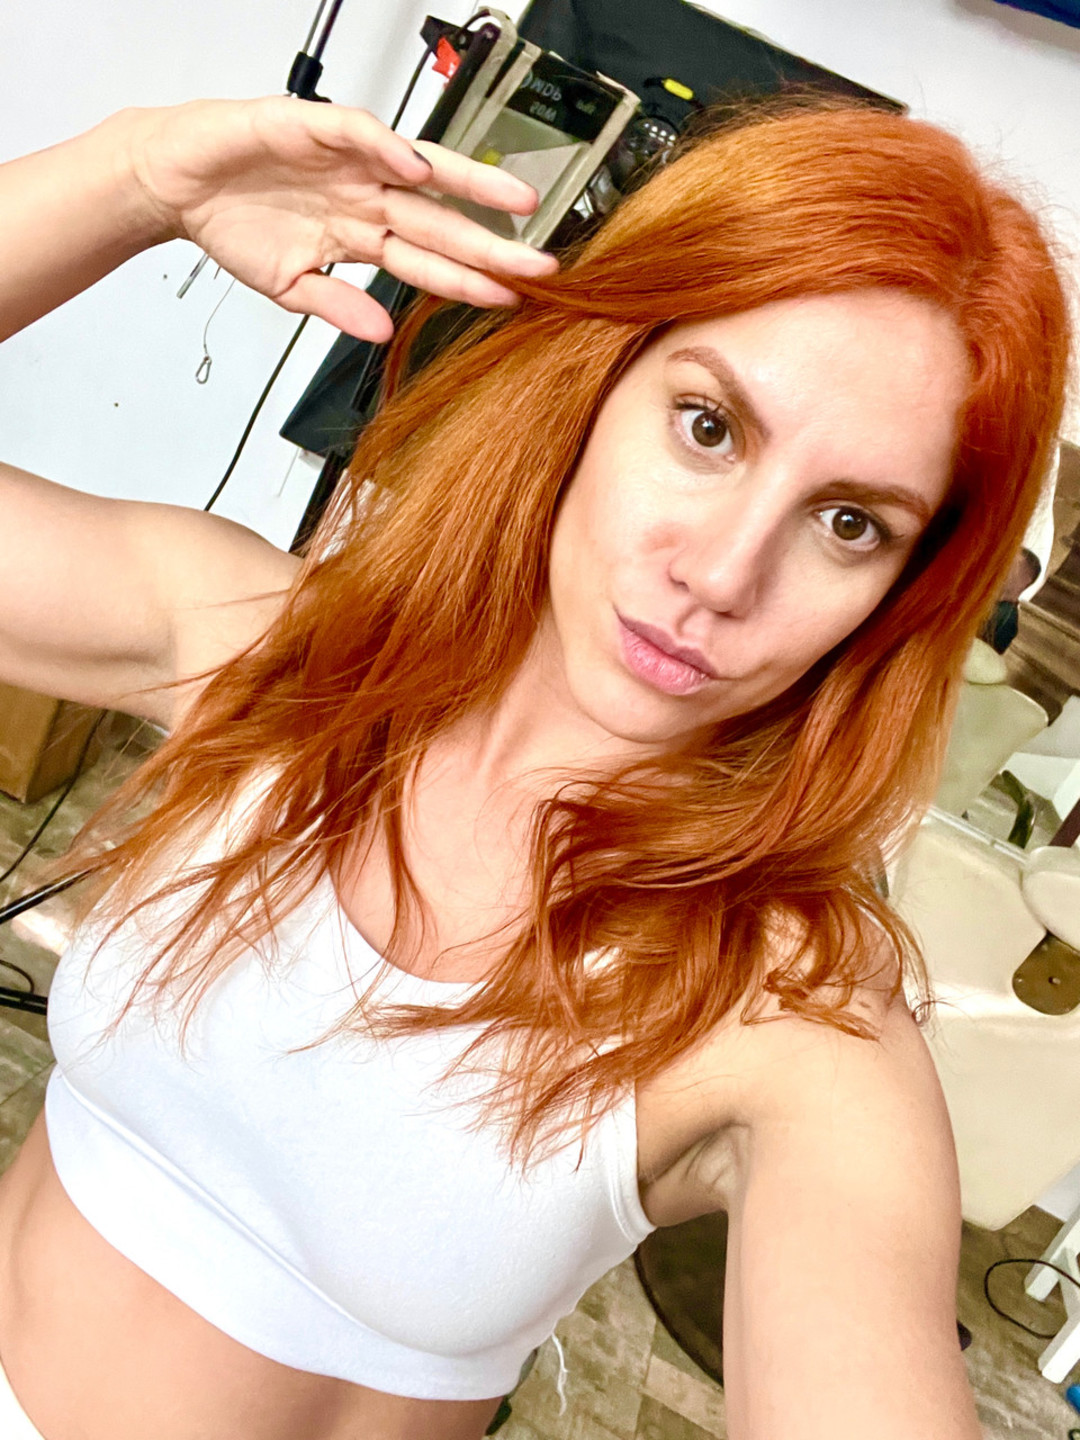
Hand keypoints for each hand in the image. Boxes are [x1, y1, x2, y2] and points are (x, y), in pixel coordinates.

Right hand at [123, 96, 557, 340]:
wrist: (177, 183)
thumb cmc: (233, 224)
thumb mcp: (290, 286)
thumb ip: (339, 306)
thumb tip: (382, 333)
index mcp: (364, 234)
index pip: (431, 262)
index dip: (472, 282)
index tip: (514, 301)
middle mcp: (367, 196)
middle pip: (444, 221)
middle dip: (493, 244)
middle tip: (543, 264)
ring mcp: (347, 163)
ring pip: (423, 172)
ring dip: (470, 186)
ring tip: (515, 202)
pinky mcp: (313, 128)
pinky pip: (360, 135)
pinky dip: (390, 149)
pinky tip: (421, 169)